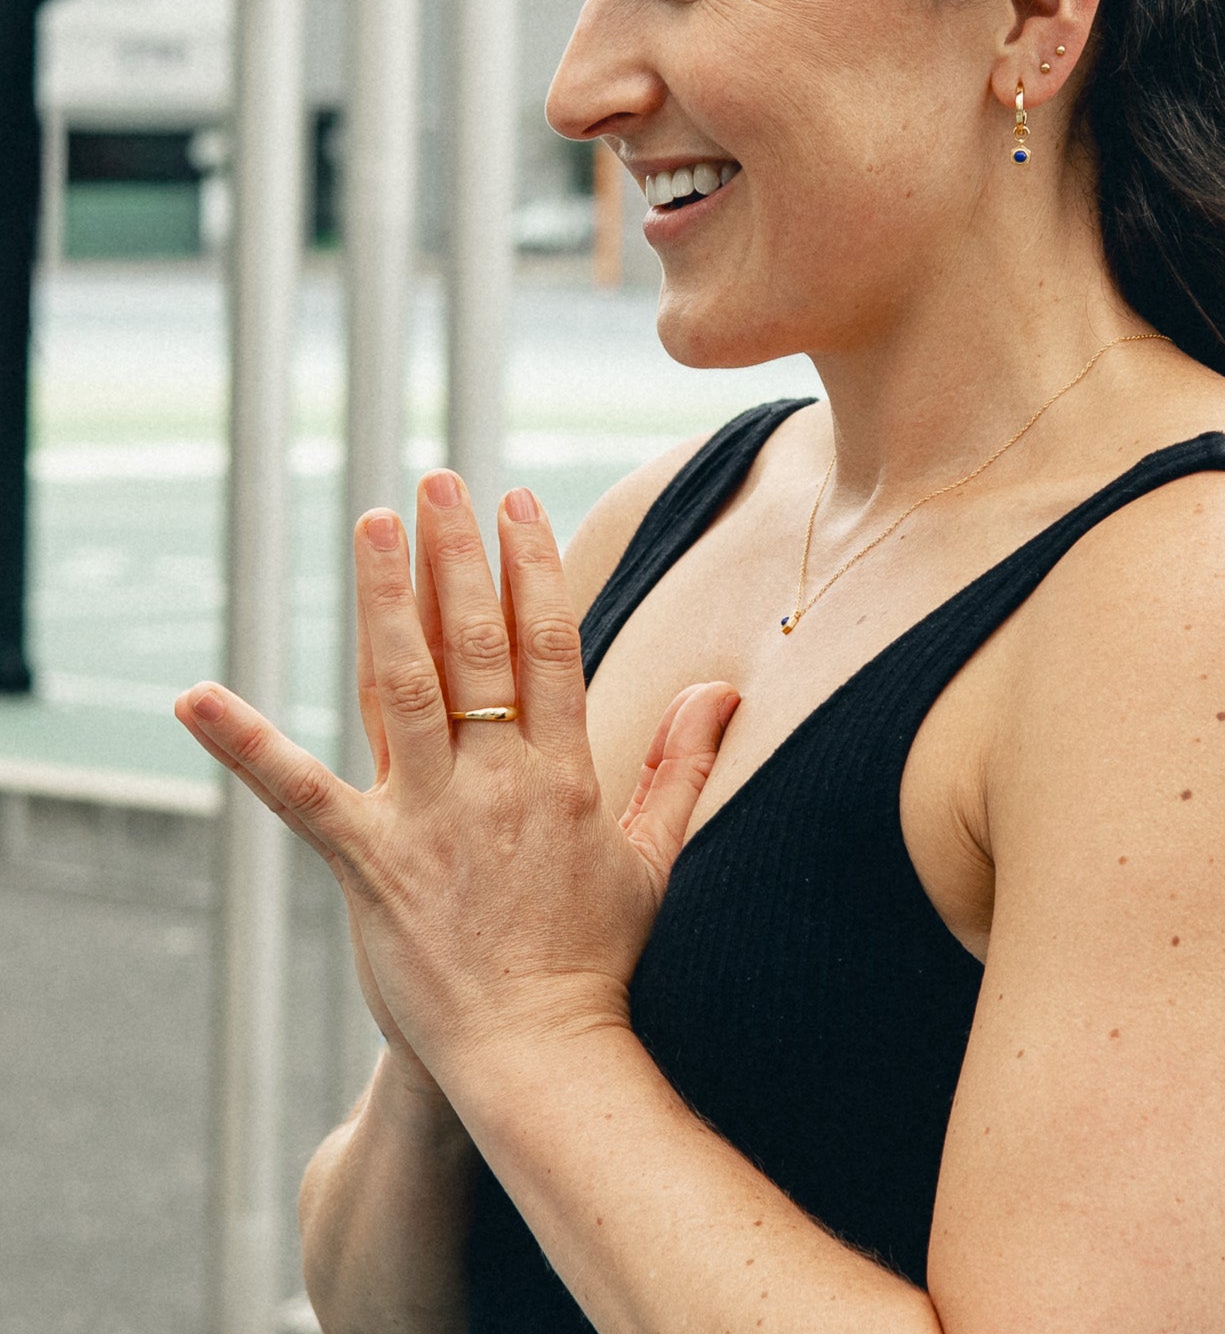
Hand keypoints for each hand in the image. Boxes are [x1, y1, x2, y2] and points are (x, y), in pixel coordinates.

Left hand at [174, 475, 739, 1090]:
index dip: (531, 567)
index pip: (549, 644)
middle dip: (457, 556)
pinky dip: (245, 742)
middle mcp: (496, 781)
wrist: (536, 1055)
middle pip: (477, 645)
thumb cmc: (594, 957)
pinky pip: (299, 792)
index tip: (515, 502)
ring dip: (387, 600)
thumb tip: (721, 687)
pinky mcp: (368, 863)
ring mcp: (429, 819)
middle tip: (437, 480)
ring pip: (403, 687)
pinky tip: (193, 698)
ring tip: (373, 522)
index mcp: (564, 772)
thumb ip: (682, 763)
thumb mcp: (653, 856)